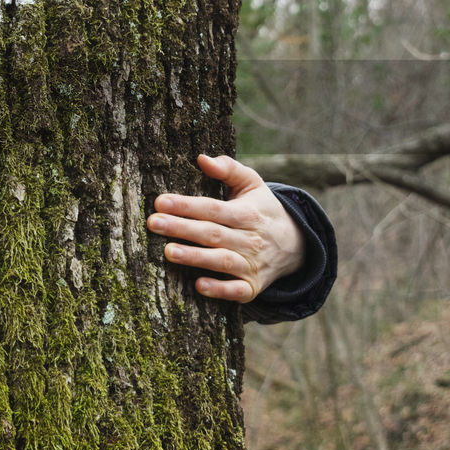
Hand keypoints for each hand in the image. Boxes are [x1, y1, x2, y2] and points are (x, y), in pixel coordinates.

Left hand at [147, 154, 303, 302]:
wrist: (296, 244)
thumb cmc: (262, 209)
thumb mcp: (252, 184)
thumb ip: (228, 169)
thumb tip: (202, 158)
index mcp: (247, 213)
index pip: (212, 208)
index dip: (186, 205)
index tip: (160, 201)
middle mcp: (250, 240)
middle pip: (212, 233)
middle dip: (181, 228)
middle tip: (153, 223)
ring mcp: (251, 264)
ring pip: (222, 261)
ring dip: (195, 258)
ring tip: (168, 252)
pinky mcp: (252, 286)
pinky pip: (237, 291)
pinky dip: (220, 289)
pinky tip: (199, 285)